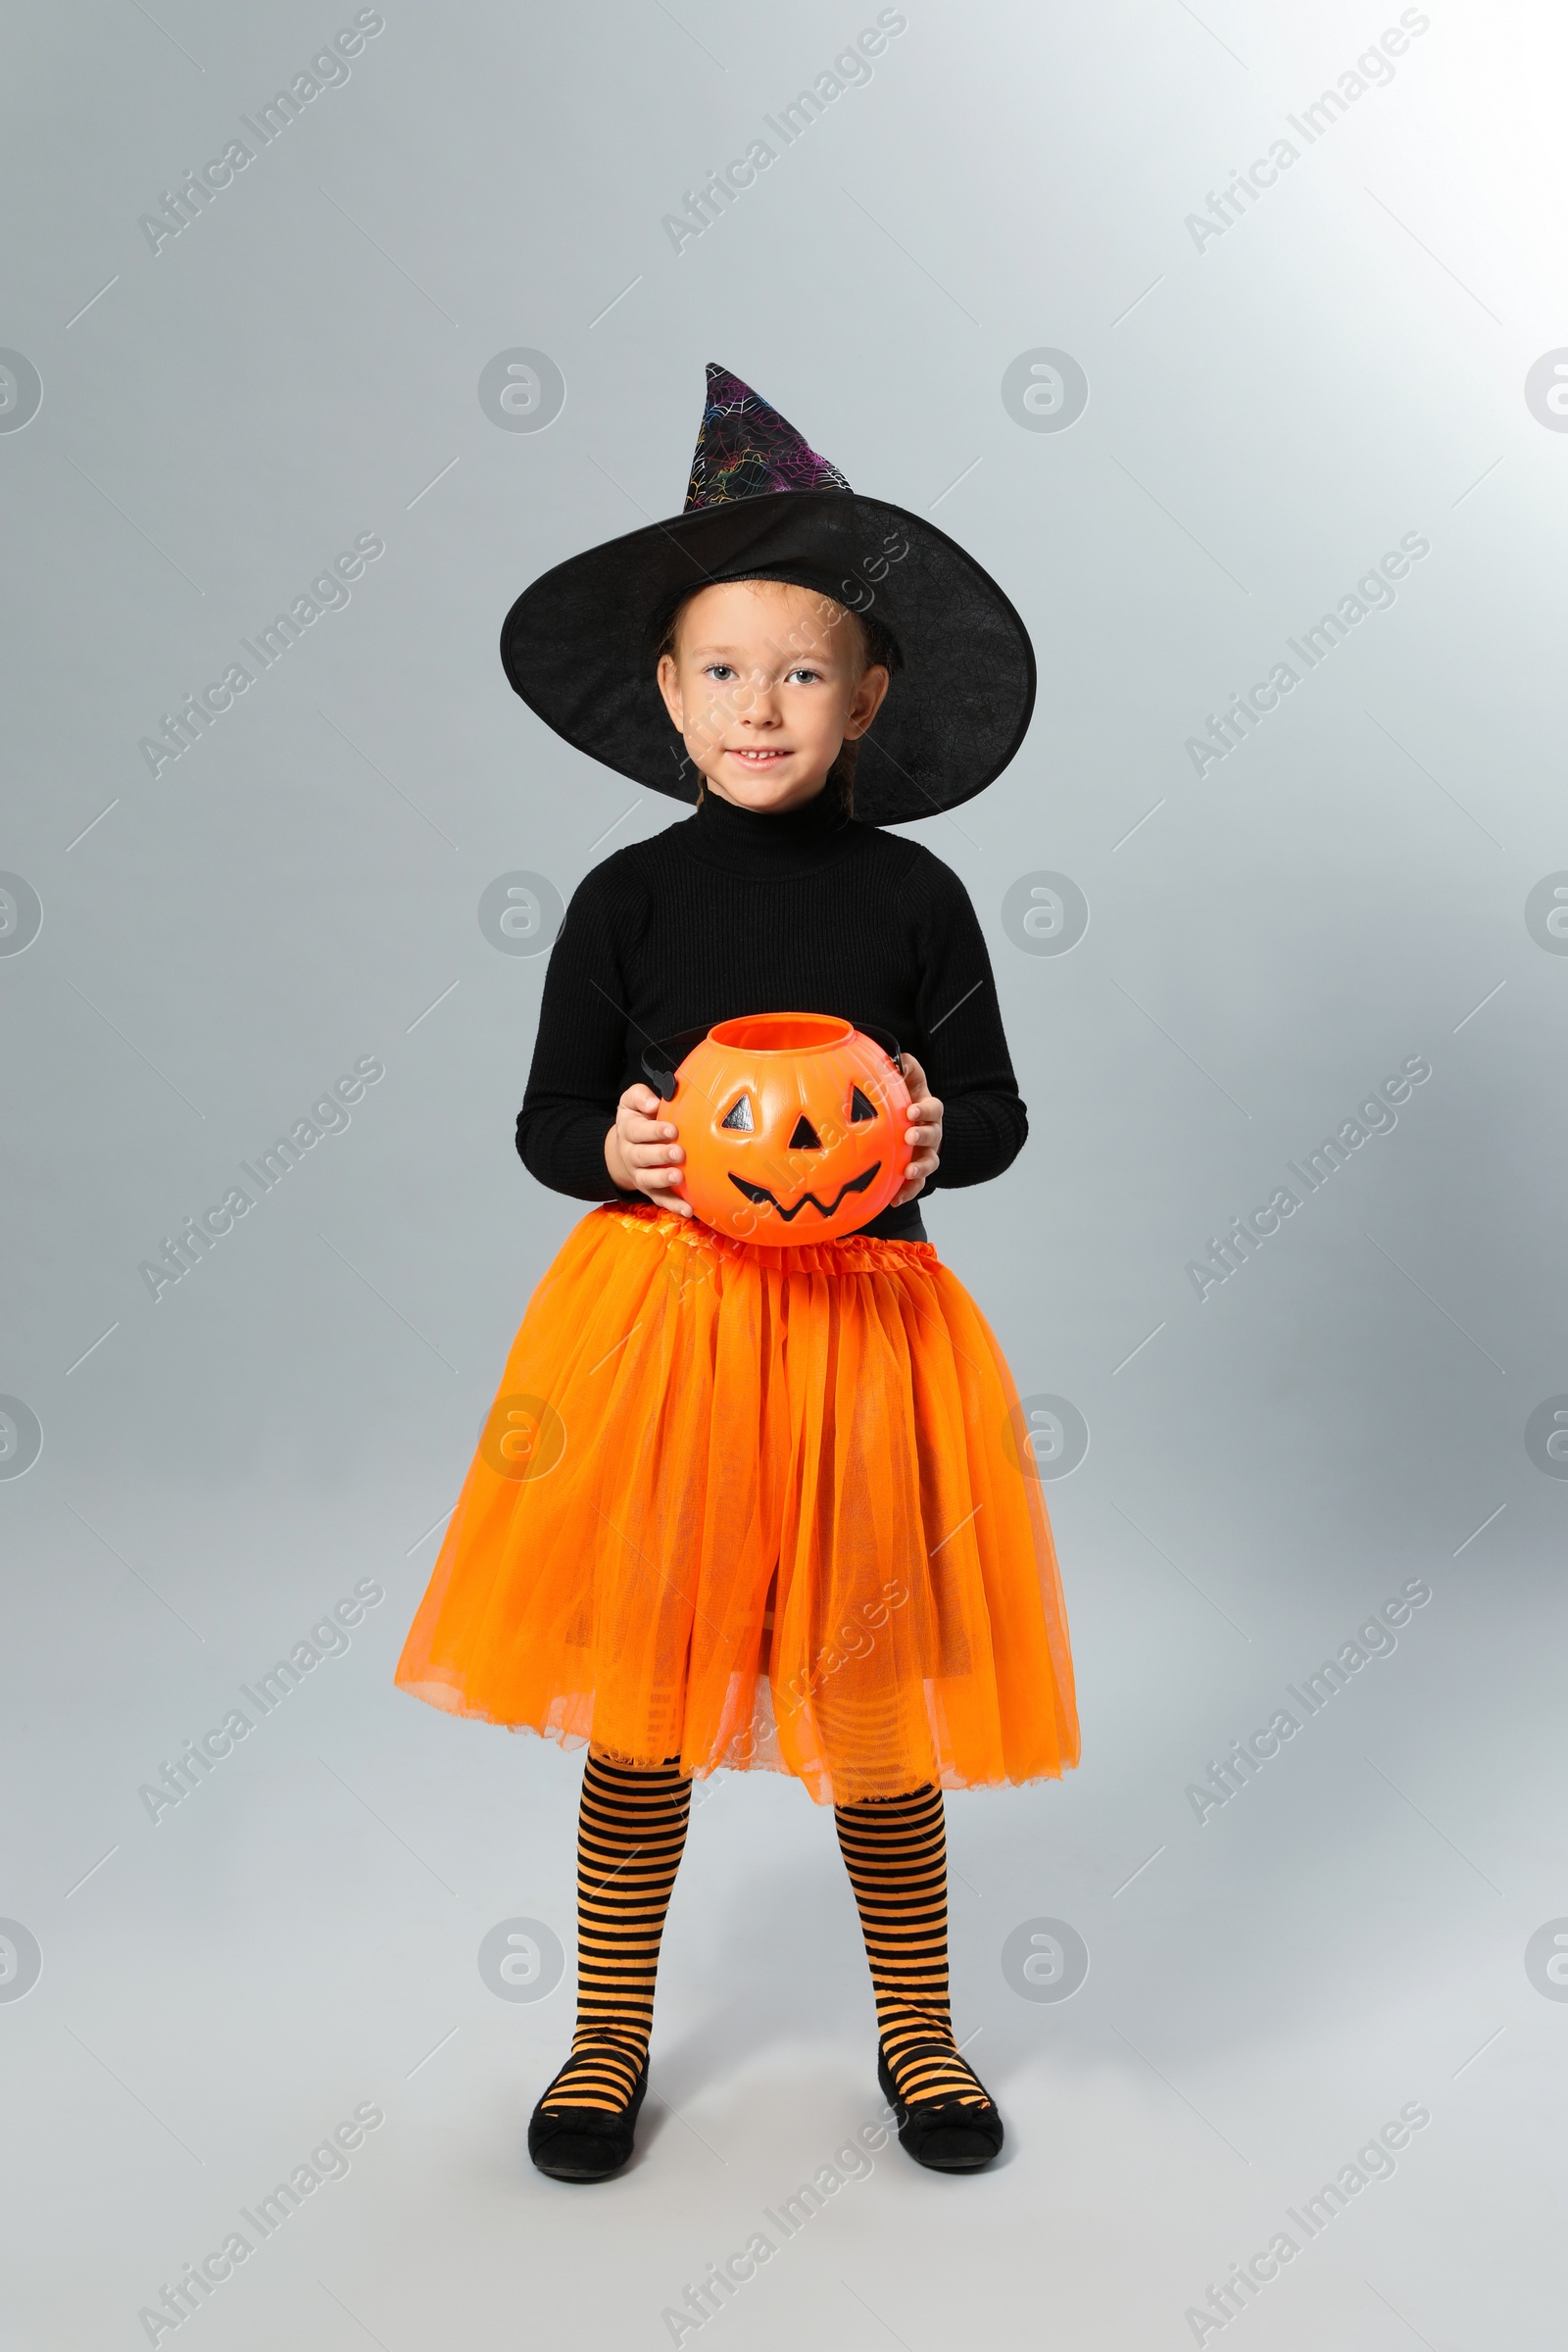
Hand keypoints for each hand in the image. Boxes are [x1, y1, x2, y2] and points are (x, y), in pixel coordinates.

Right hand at [605, 1083, 692, 1216]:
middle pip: (642, 1157)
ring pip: (648, 1180)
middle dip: (660, 1155)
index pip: (638, 1131)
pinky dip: (674, 1206)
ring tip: (679, 1177)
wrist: (624, 1148)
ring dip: (663, 1180)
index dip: (654, 1131)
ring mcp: (640, 1175)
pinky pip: (661, 1199)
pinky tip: (688, 1209)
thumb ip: (640, 1097)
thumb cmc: (637, 1120)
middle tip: (678, 1153)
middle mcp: (631, 1155)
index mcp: (628, 1131)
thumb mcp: (631, 1102)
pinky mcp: (651, 1190)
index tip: (672, 1129)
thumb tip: (653, 1103)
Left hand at [890, 1053, 941, 1203]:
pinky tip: (895, 1200)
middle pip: (934, 1135)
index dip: (924, 1110)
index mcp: (928, 1110)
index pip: (933, 1108)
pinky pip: (916, 1186)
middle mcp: (932, 1133)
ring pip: (929, 1164)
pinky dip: (907, 1193)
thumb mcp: (908, 1079)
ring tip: (906, 1173)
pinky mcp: (917, 1173)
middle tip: (909, 1136)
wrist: (913, 1123)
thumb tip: (898, 1059)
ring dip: (919, 1169)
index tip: (911, 1110)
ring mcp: (926, 1154)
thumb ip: (905, 1067)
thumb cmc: (906, 1097)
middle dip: (923, 1136)